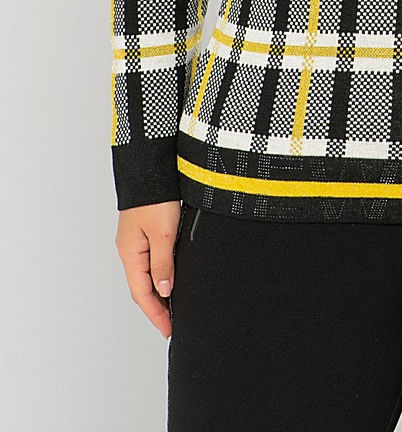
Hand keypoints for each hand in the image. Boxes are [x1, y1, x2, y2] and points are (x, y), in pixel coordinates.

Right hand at [115, 201, 182, 339]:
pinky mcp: (143, 232)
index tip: (168, 329)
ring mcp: (134, 241)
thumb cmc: (155, 198)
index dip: (156, 314)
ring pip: (145, 276)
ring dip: (157, 293)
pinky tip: (168, 279)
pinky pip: (149, 262)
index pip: (142, 294)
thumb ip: (163, 265)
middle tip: (172, 324)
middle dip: (156, 308)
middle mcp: (129, 250)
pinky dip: (158, 276)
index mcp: (130, 254)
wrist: (151, 170)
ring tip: (172, 308)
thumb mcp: (164, 234)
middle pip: (141, 288)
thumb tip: (164, 292)